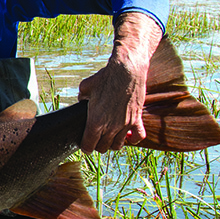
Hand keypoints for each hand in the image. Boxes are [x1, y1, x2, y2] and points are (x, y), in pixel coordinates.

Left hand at [78, 12, 161, 152]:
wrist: (126, 71)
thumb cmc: (104, 78)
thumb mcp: (85, 87)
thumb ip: (81, 98)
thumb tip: (82, 101)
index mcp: (95, 121)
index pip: (89, 144)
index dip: (85, 147)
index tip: (85, 146)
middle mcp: (111, 126)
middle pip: (103, 147)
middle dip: (97, 146)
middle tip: (95, 141)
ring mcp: (125, 124)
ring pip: (118, 145)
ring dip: (113, 144)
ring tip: (109, 139)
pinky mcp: (137, 119)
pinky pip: (138, 137)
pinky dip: (133, 139)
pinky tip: (128, 136)